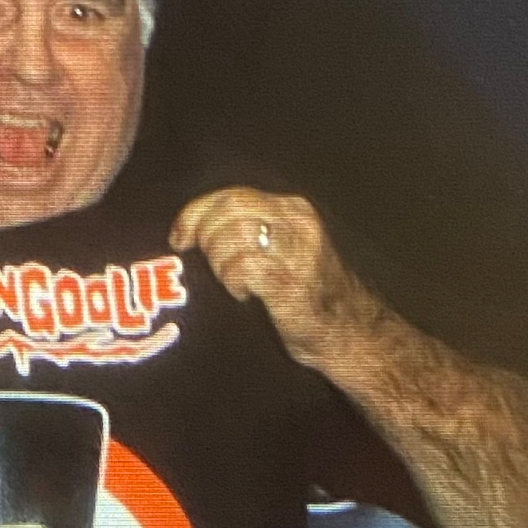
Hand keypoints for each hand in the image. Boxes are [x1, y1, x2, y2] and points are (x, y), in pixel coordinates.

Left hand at [170, 186, 380, 367]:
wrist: (348, 332)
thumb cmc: (308, 292)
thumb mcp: (283, 246)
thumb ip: (249, 228)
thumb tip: (196, 226)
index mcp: (292, 208)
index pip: (231, 195)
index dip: (195, 213)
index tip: (179, 236)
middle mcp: (297, 222)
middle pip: (227, 211)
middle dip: (204, 236)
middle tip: (204, 263)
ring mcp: (296, 251)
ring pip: (231, 237)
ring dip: (219, 263)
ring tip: (233, 282)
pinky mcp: (290, 281)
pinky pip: (242, 268)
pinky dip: (233, 281)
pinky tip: (243, 294)